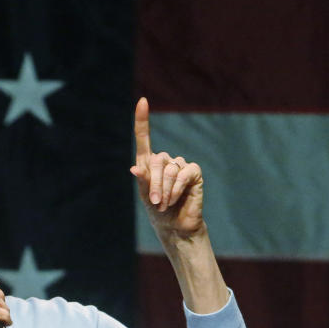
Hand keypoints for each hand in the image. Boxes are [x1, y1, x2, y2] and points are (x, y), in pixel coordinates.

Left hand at [129, 97, 205, 238]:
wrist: (175, 226)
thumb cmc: (158, 211)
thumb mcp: (146, 196)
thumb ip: (143, 181)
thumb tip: (135, 168)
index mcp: (149, 163)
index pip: (144, 137)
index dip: (142, 120)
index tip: (142, 101)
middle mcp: (165, 160)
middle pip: (156, 160)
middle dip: (155, 184)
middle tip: (156, 203)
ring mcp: (180, 165)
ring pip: (169, 169)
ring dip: (165, 190)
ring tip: (165, 205)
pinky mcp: (194, 173)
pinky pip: (183, 174)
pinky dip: (176, 188)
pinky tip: (175, 199)